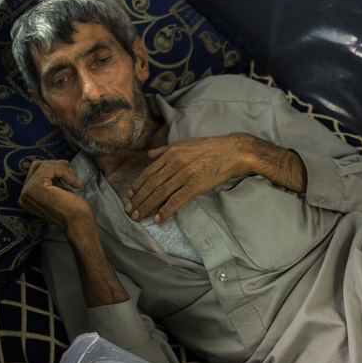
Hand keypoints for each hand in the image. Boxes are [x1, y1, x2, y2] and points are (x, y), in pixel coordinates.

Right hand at [19, 159, 92, 231]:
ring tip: (75, 181)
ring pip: (45, 165)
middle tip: (72, 175)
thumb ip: (54, 179)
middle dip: (57, 166)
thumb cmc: (73, 210)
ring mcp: (28, 191)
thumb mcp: (59, 190)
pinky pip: (50, 168)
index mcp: (27, 196)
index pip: (36, 170)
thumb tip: (60, 162)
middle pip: (37, 165)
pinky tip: (74, 183)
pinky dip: (65, 172)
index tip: (68, 171)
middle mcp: (23, 194)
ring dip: (64, 170)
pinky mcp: (36, 187)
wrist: (78, 222)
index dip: (53, 167)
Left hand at [125, 135, 249, 222]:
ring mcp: (185, 174)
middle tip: (129, 212)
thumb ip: (165, 150)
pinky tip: (158, 219)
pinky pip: (176, 200)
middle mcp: (175, 163)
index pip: (149, 173)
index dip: (137, 186)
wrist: (232, 151)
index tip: (129, 197)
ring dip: (147, 207)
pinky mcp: (195, 184)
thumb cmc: (210, 147)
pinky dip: (165, 210)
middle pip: (151, 184)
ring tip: (138, 217)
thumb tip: (149, 155)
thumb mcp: (185, 143)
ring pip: (160, 193)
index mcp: (171, 154)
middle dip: (138, 200)